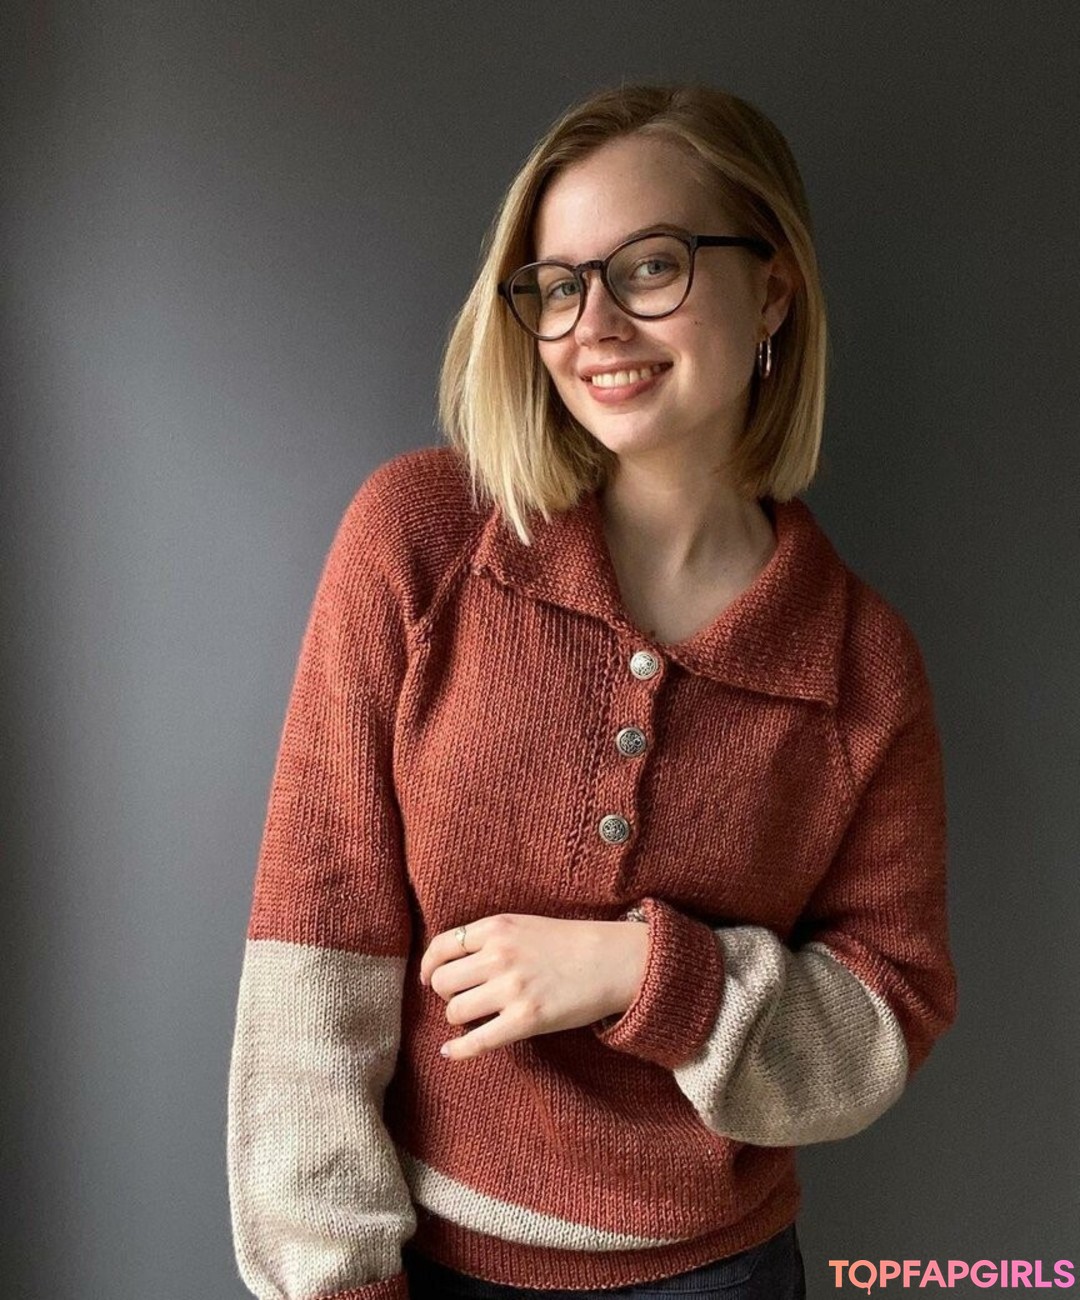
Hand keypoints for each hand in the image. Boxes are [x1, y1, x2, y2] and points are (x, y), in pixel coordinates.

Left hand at [418, 913, 648, 1060]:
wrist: (611, 960)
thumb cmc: (568, 943)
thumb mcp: (523, 925)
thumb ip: (489, 938)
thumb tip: (450, 963)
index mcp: (496, 928)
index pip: (442, 947)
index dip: (429, 967)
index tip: (429, 979)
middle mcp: (498, 956)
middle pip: (443, 983)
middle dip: (447, 994)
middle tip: (463, 998)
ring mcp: (512, 989)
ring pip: (455, 1011)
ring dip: (459, 1018)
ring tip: (476, 1017)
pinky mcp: (526, 1020)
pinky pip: (478, 1040)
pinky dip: (459, 1050)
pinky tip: (449, 1052)